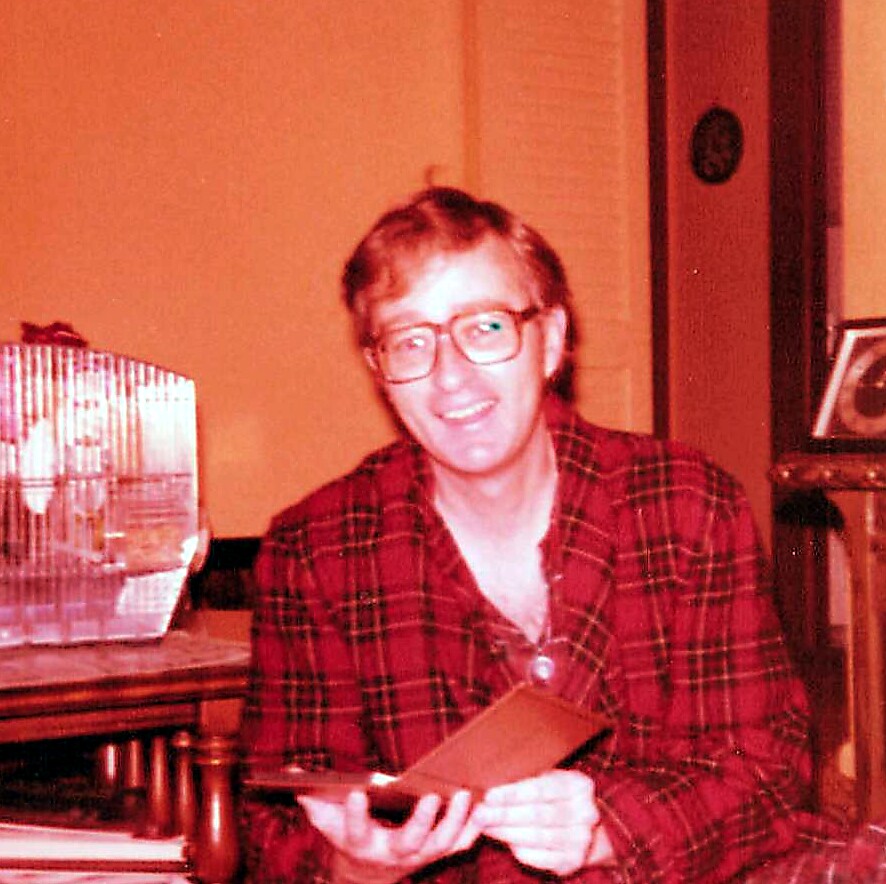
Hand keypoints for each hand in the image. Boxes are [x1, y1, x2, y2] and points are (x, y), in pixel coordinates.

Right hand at [298, 788, 479, 882]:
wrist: (366, 872)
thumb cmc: (346, 833)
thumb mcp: (326, 818)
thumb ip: (312, 796)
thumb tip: (290, 774)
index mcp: (360, 842)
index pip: (355, 830)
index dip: (354, 814)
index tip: (356, 792)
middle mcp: (391, 853)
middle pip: (408, 844)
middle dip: (421, 822)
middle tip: (433, 796)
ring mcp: (417, 856)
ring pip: (440, 845)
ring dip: (455, 822)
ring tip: (465, 795)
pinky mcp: (437, 853)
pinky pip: (460, 844)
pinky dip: (474, 827)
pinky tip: (485, 806)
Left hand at [473, 770, 610, 875]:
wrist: (580, 823)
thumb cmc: (554, 794)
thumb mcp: (547, 778)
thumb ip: (525, 780)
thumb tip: (489, 783)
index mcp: (580, 785)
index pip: (541, 789)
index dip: (513, 794)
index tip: (489, 796)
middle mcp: (586, 813)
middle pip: (538, 815)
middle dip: (504, 815)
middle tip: (480, 814)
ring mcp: (582, 839)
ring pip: (537, 837)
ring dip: (506, 832)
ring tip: (485, 826)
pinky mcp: (573, 861)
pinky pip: (540, 857)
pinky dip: (518, 849)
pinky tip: (503, 840)